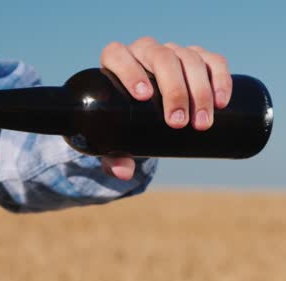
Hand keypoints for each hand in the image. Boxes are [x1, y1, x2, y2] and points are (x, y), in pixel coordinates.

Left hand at [99, 37, 232, 179]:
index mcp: (116, 61)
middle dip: (173, 90)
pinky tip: (222, 101)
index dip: (129, 71)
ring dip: (199, 91)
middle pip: (161, 58)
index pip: (118, 55)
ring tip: (201, 124)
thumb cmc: (122, 123)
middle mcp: (145, 51)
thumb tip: (123, 174)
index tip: (143, 97)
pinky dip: (221, 78)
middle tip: (177, 123)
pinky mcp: (196, 57)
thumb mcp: (115, 140)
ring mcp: (172, 52)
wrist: (143, 112)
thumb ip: (114, 158)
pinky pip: (213, 60)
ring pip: (189, 59)